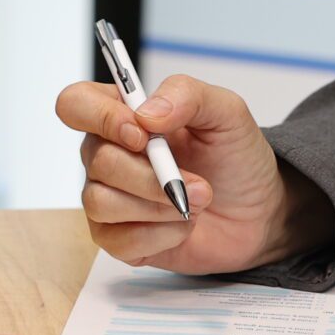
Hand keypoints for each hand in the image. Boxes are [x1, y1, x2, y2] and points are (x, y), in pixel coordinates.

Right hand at [55, 73, 329, 274]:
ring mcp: (109, 198)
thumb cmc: (236, 156)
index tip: (142, 135)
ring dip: (158, 206)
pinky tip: (183, 227)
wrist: (259, 212)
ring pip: (101, 202)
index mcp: (122, 114)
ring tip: (196, 203)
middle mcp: (106, 154)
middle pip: (96, 160)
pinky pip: (118, 240)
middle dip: (151, 175)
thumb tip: (145, 114)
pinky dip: (160, 235)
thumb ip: (186, 95)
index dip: (100, 118)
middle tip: (199, 184)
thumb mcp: (226, 112)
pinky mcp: (119, 238)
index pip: (76, 104)